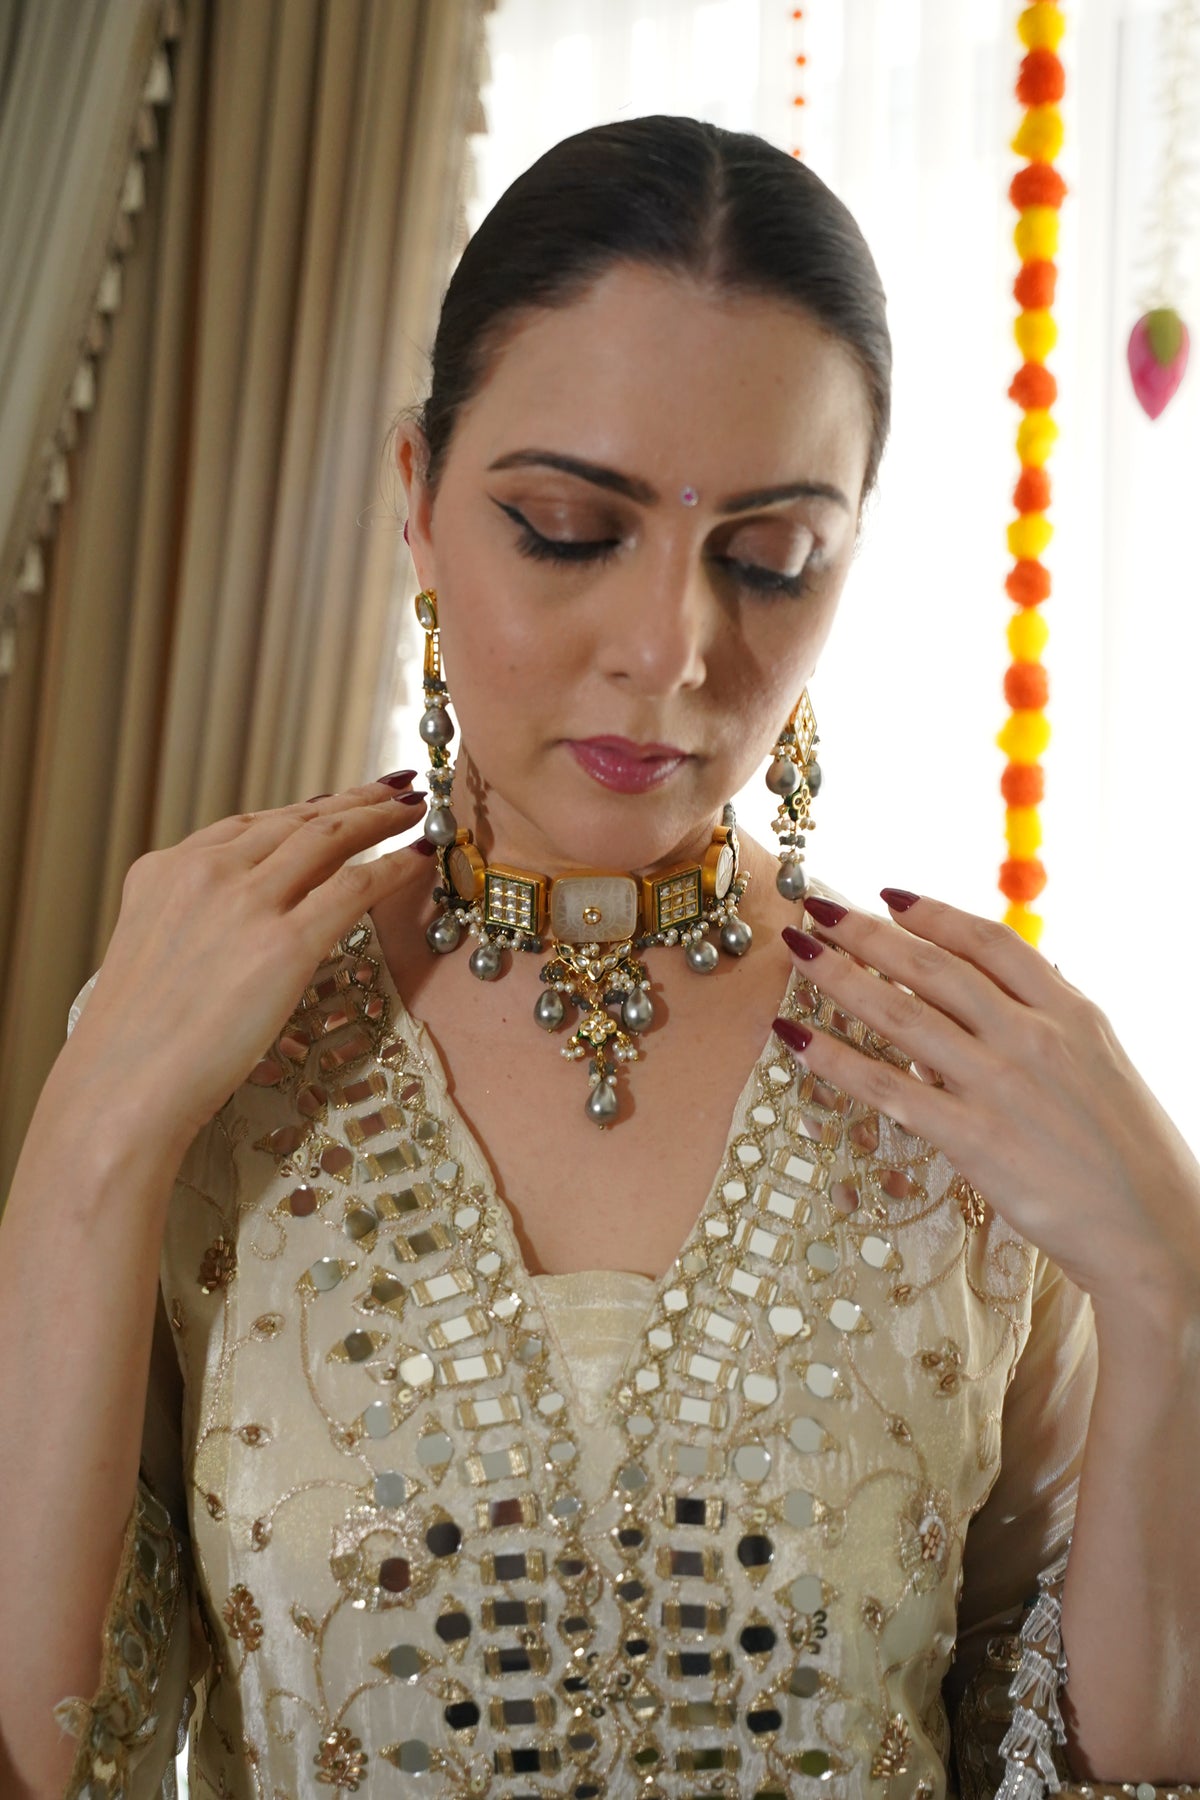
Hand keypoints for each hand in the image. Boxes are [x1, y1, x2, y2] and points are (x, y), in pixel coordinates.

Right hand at [63, 777, 427, 1154]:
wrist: (122, 1087)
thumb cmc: (134, 1046)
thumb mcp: (151, 956)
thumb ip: (193, 924)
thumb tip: (241, 923)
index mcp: (163, 872)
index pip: (249, 825)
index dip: (303, 808)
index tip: (337, 800)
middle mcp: (205, 872)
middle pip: (296, 821)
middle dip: (352, 801)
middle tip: (393, 790)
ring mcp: (246, 903)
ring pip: (329, 838)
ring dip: (379, 819)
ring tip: (415, 810)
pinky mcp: (285, 943)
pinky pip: (355, 888)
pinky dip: (394, 867)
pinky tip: (419, 858)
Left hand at [772, 889, 1199, 1313]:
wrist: (1157, 1233)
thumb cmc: (1129, 1153)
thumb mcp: (1101, 1066)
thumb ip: (1046, 1024)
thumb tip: (989, 995)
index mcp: (1070, 1012)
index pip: (990, 941)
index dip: (932, 912)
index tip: (887, 893)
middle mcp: (1033, 1037)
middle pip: (932, 966)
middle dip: (865, 931)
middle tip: (814, 908)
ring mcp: (1000, 1086)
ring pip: (900, 1014)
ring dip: (838, 976)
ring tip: (796, 952)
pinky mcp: (974, 1139)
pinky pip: (887, 1088)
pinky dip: (833, 1058)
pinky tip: (794, 1036)